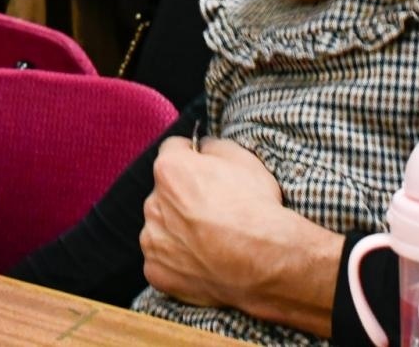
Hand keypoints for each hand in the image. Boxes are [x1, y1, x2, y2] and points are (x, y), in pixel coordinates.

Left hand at [141, 136, 342, 335]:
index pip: (172, 151)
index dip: (191, 158)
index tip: (204, 169)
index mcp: (170, 170)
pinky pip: (162, 261)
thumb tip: (203, 149)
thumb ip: (213, 147)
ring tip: (211, 240)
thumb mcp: (243, 159)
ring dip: (177, 230)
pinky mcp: (156, 271)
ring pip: (161, 227)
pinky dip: (178, 262)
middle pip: (165, 193)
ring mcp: (153, 240)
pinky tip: (203, 262)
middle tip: (214, 211)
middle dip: (183, 198)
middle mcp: (153, 202)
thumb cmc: (256, 208)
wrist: (265, 261)